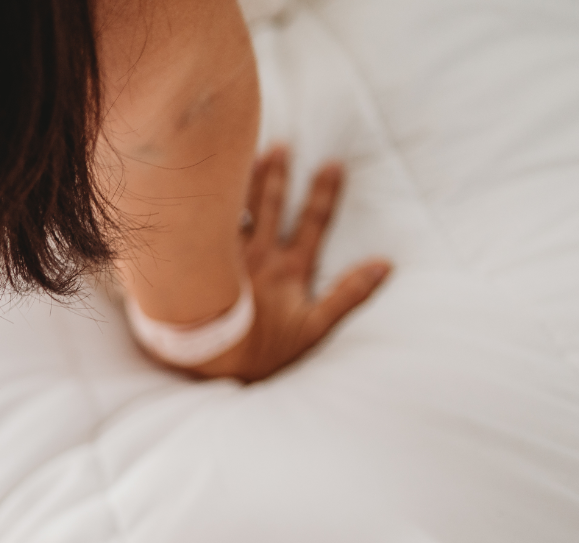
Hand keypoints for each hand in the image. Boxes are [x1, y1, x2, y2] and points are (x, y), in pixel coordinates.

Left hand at [187, 146, 391, 381]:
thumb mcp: (315, 328)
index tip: (332, 164)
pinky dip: (197, 209)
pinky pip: (196, 230)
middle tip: (281, 146)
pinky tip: (192, 191)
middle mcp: (258, 257)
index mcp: (289, 270)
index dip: (324, 194)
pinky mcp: (196, 267)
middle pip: (270, 208)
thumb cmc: (263, 352)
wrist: (212, 361)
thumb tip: (386, 264)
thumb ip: (349, 295)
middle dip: (278, 176)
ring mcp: (225, 260)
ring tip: (243, 155)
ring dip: (243, 184)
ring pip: (235, 212)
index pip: (313, 224)